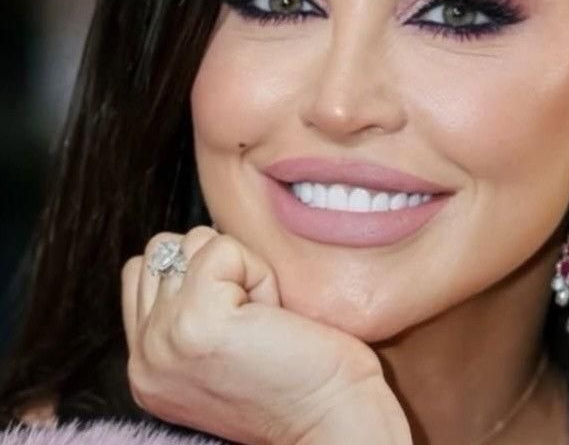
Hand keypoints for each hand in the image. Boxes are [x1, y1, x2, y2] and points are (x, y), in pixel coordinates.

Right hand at [121, 226, 410, 444]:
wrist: (334, 418)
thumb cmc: (299, 376)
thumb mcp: (219, 346)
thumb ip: (186, 308)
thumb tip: (190, 250)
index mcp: (146, 364)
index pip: (143, 270)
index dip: (199, 273)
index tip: (239, 318)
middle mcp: (144, 356)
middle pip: (164, 249)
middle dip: (216, 266)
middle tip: (254, 316)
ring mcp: (163, 338)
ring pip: (193, 242)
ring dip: (240, 267)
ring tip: (263, 317)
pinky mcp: (197, 320)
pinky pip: (223, 248)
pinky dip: (258, 271)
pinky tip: (273, 315)